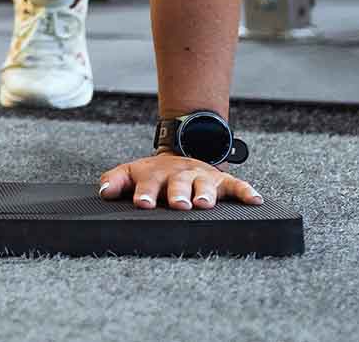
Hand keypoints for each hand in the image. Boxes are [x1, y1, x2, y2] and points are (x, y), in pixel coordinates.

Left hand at [98, 153, 259, 210]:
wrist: (181, 152)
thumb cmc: (154, 174)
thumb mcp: (132, 174)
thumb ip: (115, 181)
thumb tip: (103, 191)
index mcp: (155, 174)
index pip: (148, 183)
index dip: (145, 193)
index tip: (143, 202)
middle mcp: (179, 175)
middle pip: (178, 184)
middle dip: (178, 194)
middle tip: (178, 205)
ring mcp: (201, 177)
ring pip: (205, 184)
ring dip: (205, 193)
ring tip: (205, 203)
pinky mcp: (222, 181)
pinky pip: (236, 186)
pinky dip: (246, 192)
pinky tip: (255, 200)